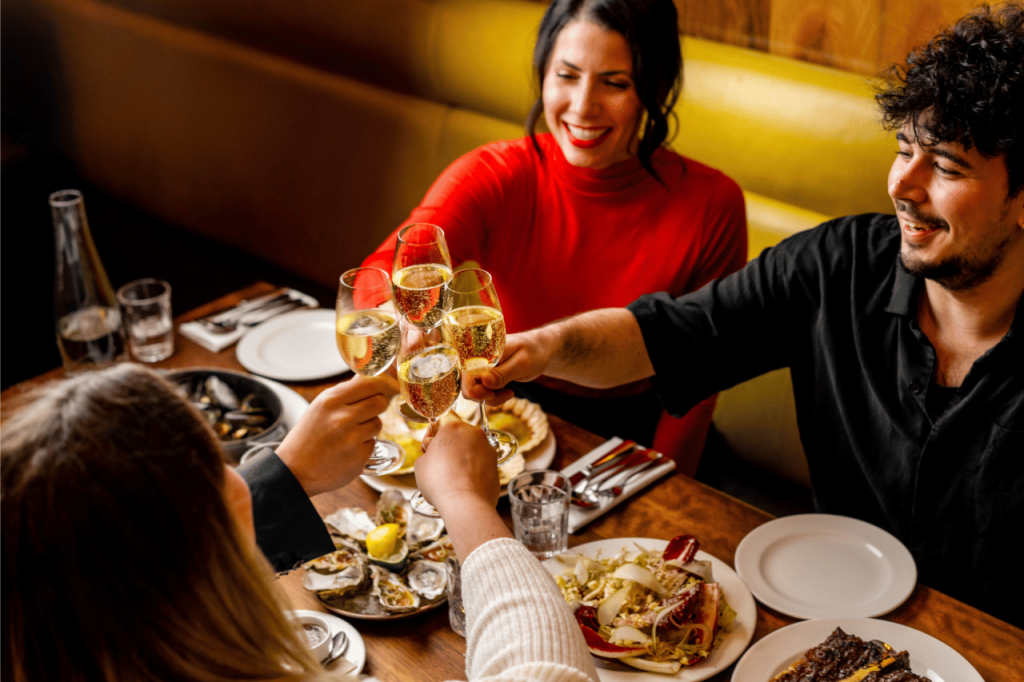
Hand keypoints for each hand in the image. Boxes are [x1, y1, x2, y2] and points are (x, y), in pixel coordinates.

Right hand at [275, 374, 390, 496]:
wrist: (295, 471)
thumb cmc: (307, 437)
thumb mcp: (320, 407)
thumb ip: (345, 394)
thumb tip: (371, 381)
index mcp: (331, 401)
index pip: (370, 383)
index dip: (380, 386)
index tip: (381, 389)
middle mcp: (342, 418)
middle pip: (379, 402)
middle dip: (376, 406)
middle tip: (366, 412)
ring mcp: (352, 439)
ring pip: (377, 423)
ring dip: (369, 427)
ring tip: (350, 434)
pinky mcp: (360, 458)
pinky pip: (373, 443)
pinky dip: (364, 446)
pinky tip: (348, 450)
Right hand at [415, 416, 499, 513]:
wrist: (465, 503)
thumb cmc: (440, 482)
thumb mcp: (421, 464)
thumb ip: (428, 451)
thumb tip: (433, 451)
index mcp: (453, 427)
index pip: (442, 423)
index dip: (433, 436)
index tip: (429, 447)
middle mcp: (474, 433)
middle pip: (459, 435)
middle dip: (450, 446)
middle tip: (440, 463)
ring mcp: (488, 448)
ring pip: (472, 448)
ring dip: (463, 457)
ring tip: (453, 476)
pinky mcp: (496, 464)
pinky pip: (481, 462)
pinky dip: (474, 469)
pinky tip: (465, 482)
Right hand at [464, 330, 551, 404]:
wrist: (539, 350)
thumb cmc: (534, 352)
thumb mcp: (522, 363)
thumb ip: (503, 373)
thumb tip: (484, 382)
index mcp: (482, 350)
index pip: (467, 375)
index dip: (478, 391)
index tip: (496, 393)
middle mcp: (476, 358)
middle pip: (467, 386)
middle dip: (485, 396)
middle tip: (508, 393)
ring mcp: (478, 367)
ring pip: (472, 392)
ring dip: (490, 398)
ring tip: (509, 392)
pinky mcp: (482, 374)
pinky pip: (480, 391)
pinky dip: (492, 396)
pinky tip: (506, 391)